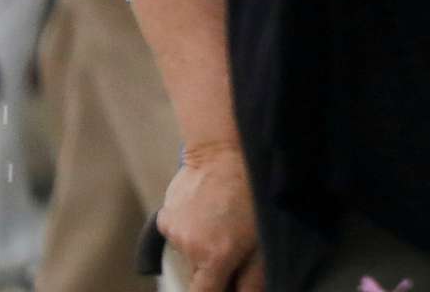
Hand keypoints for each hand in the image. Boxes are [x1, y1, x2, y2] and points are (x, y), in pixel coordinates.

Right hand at [159, 141, 264, 291]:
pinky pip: (180, 233)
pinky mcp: (165, 217)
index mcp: (215, 257)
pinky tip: (208, 207)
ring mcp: (174, 233)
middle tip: (235, 241)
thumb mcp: (265, 235)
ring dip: (203, 243)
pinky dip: (191, 227)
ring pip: (189, 252)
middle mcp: (189, 249)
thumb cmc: (253, 190)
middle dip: (214, 266)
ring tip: (224, 217)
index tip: (222, 285)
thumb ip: (254, 275)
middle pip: (198, 273)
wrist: (226, 151)